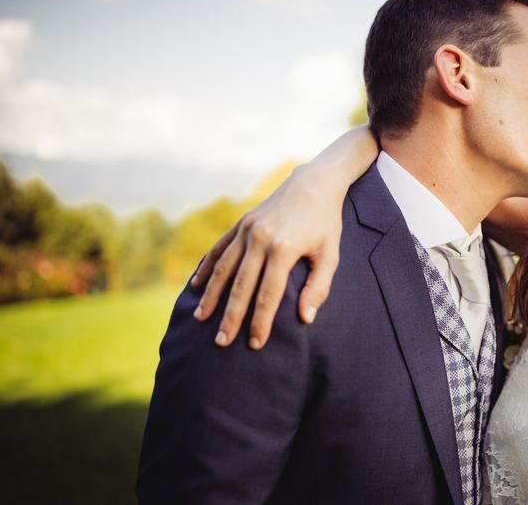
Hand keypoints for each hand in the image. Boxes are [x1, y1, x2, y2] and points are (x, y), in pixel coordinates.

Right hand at [190, 163, 342, 349]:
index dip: (260, 321)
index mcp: (284, 249)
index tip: (255, 343)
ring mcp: (246, 229)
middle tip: (221, 342)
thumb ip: (319, 287)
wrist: (314, 183)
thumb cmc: (326, 223)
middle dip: (230, 316)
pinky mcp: (240, 223)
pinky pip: (218, 249)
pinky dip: (206, 267)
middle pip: (241, 286)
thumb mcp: (331, 254)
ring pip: (223, 268)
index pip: (268, 294)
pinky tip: (196, 286)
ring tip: (201, 318)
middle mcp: (260, 239)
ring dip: (211, 295)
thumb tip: (306, 318)